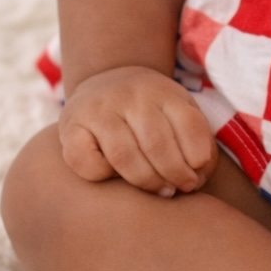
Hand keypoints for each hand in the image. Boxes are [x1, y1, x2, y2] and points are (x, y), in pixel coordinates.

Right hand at [59, 65, 217, 195]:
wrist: (104, 81)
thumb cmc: (151, 110)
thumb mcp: (178, 110)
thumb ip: (196, 140)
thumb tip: (199, 178)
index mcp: (163, 92)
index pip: (189, 125)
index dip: (198, 158)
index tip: (197, 177)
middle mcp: (130, 96)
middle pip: (158, 144)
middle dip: (173, 175)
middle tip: (178, 189)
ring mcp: (98, 110)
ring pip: (125, 156)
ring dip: (146, 181)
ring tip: (158, 189)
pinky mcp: (70, 128)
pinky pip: (86, 162)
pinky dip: (103, 175)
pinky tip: (114, 175)